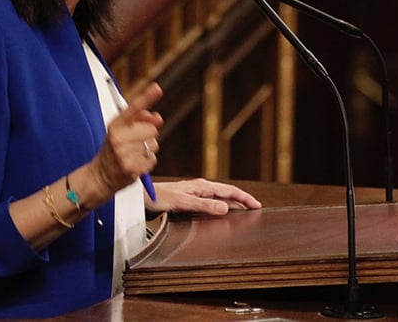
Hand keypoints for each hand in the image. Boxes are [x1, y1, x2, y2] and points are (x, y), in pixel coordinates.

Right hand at [90, 82, 163, 196]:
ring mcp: (124, 154)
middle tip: (134, 143)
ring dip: (148, 150)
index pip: (133, 108)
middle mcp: (118, 138)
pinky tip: (135, 164)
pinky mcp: (131, 168)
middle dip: (148, 135)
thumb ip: (139, 120)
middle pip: (151, 129)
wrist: (100, 176)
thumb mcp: (120, 131)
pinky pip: (152, 159)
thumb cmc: (112, 150)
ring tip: (133, 154)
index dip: (147, 97)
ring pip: (154, 145)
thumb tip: (157, 117)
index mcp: (115, 125)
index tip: (157, 88)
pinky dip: (147, 162)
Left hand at [147, 178, 262, 215]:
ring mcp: (196, 193)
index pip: (229, 191)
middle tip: (255, 208)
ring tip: (244, 210)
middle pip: (227, 193)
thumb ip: (204, 205)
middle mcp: (200, 188)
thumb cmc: (158, 197)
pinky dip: (222, 207)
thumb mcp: (182, 202)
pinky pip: (211, 202)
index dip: (244, 198)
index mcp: (201, 186)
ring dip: (233, 203)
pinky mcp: (190, 199)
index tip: (256, 204)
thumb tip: (225, 208)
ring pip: (220, 198)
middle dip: (242, 200)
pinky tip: (223, 212)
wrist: (141, 197)